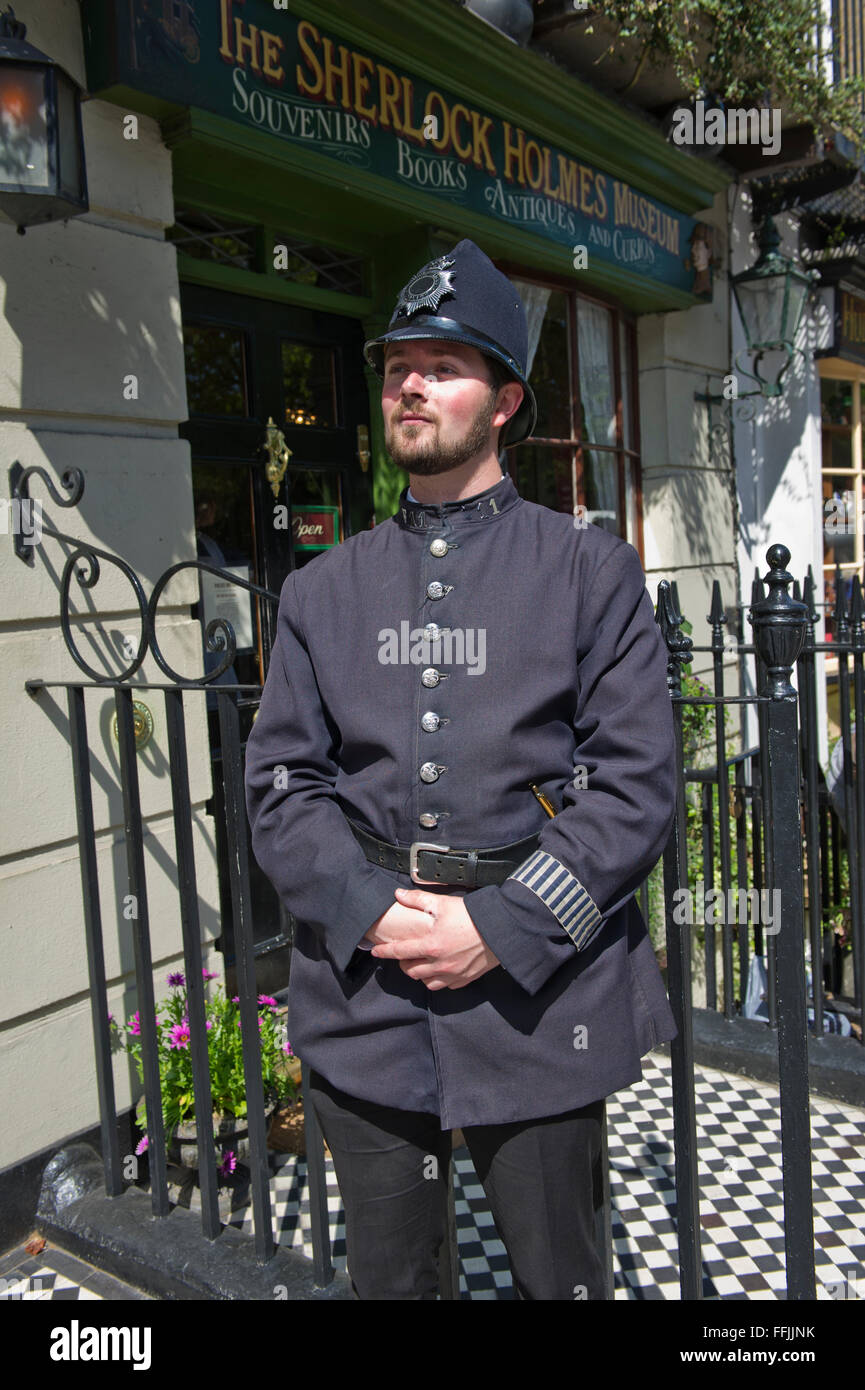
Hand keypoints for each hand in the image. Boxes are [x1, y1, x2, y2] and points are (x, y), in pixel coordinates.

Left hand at [369, 887, 500, 990]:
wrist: (500, 929)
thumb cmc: (471, 915)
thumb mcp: (443, 903)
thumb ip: (418, 899)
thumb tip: (398, 895)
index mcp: (430, 945)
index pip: (399, 952)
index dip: (384, 952)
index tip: (375, 952)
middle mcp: (439, 964)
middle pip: (411, 971)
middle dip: (403, 964)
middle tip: (404, 955)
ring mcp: (452, 974)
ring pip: (426, 982)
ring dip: (419, 974)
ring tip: (420, 963)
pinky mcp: (465, 979)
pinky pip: (445, 986)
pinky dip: (438, 980)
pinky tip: (439, 970)